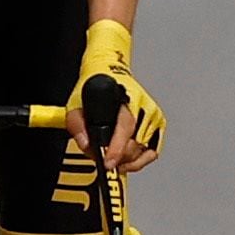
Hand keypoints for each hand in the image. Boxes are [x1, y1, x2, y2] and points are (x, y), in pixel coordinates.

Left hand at [67, 18, 163, 175]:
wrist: (107, 72)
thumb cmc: (93, 87)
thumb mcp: (75, 104)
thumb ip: (76, 125)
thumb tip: (86, 144)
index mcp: (126, 99)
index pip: (125, 129)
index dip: (117, 149)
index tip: (109, 162)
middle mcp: (144, 106)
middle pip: (136, 144)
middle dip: (119, 157)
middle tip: (104, 159)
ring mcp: (154, 115)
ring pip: (145, 151)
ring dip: (129, 160)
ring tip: (114, 157)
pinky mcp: (159, 123)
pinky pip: (153, 150)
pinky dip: (141, 159)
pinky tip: (128, 159)